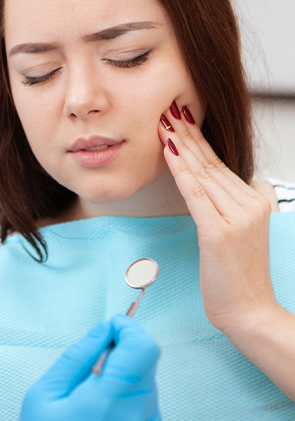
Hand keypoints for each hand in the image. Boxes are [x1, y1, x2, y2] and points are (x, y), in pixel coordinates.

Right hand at [12, 314, 163, 420]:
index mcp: (111, 401)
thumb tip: (102, 330)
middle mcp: (140, 418)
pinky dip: (130, 402)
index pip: (142, 346)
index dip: (128, 328)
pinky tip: (103, 420)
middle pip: (147, 362)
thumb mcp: (43, 398)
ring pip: (148, 384)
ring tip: (92, 400)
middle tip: (94, 364)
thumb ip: (77, 357)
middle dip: (123, 352)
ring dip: (126, 378)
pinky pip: (148, 409)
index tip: (111, 326)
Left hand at [158, 101, 275, 333]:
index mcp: (256, 199)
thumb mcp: (239, 232)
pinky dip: (181, 172)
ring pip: (202, 174)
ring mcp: (237, 217)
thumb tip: (208, 183)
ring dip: (180, 145)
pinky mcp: (220, 232)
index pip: (219, 164)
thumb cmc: (238, 276)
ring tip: (163, 123)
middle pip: (210, 163)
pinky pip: (196, 195)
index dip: (197, 140)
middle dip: (186, 134)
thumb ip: (228, 205)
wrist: (250, 311)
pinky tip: (170, 152)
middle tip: (168, 109)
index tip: (180, 119)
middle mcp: (250, 203)